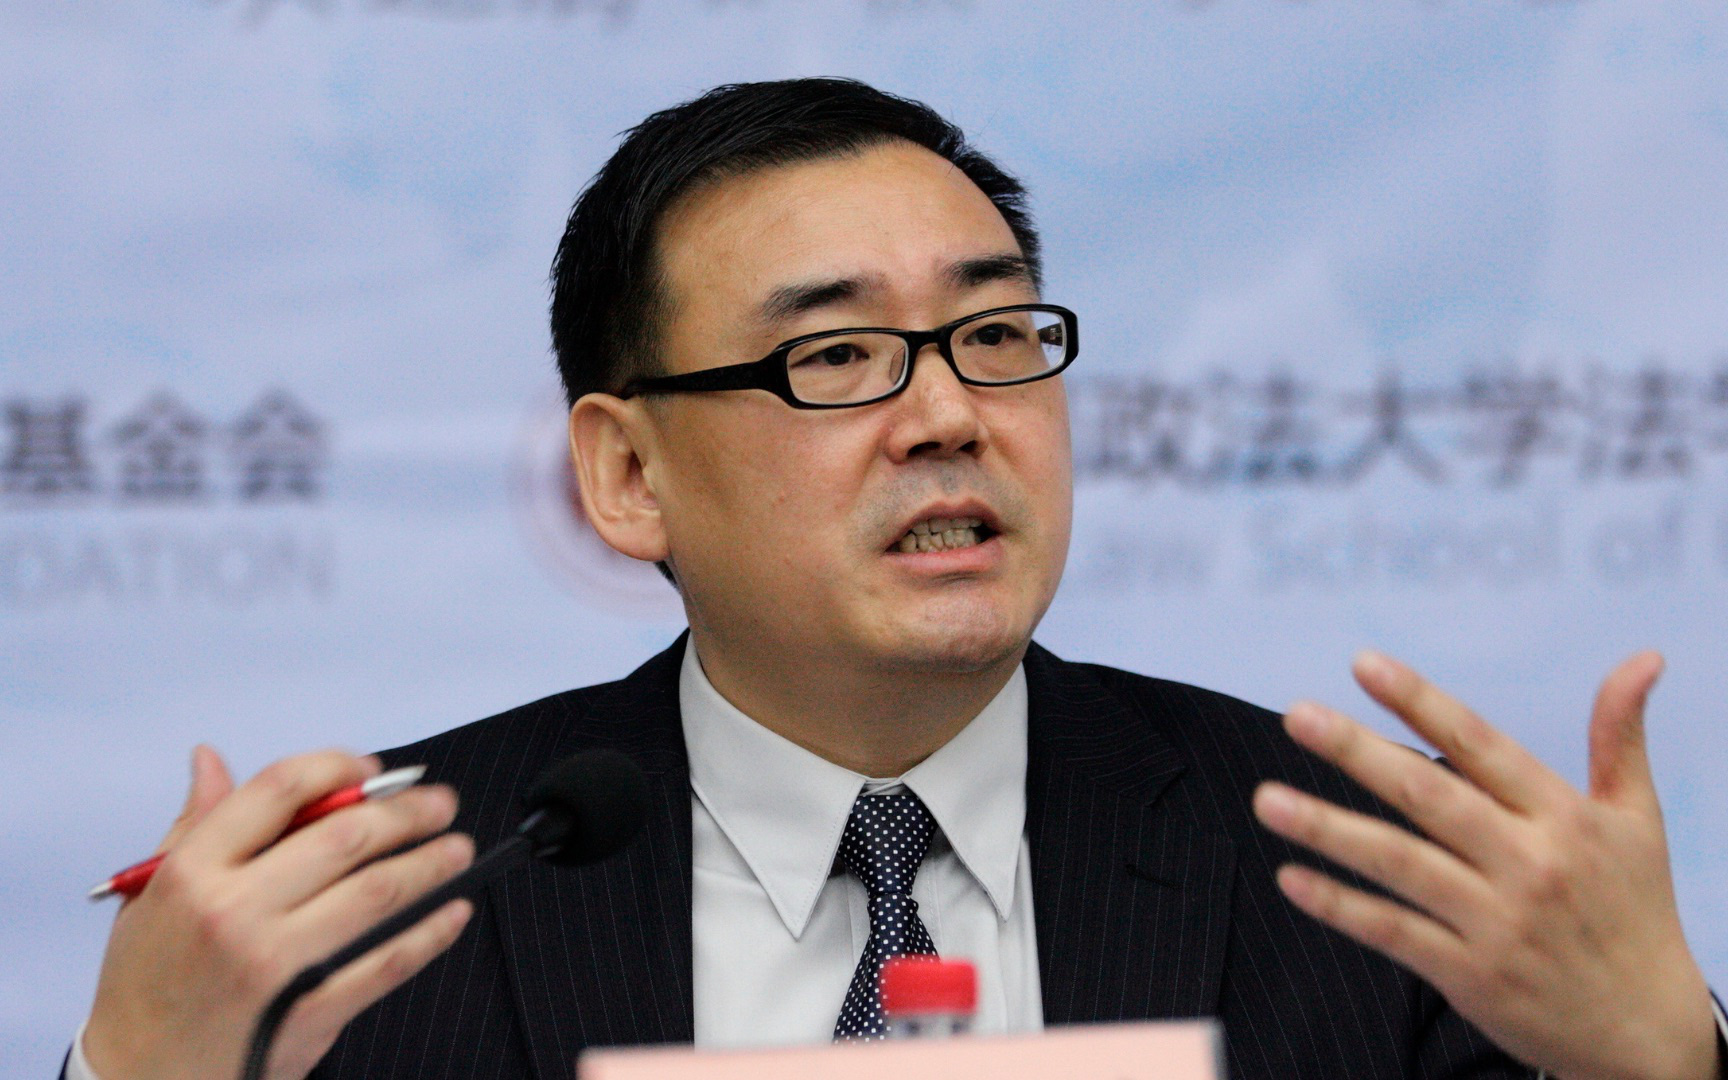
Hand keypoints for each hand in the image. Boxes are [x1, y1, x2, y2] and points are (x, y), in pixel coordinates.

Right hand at [83, 746, 475, 1079]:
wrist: (140, 1078)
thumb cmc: (146, 985)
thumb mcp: (151, 897)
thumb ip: (193, 825)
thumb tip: (211, 760)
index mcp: (194, 872)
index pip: (278, 790)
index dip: (338, 768)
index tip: (373, 771)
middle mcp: (237, 910)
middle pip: (344, 836)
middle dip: (405, 811)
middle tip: (440, 803)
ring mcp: (278, 963)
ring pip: (376, 892)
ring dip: (429, 863)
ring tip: (457, 846)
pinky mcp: (310, 1011)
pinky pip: (387, 963)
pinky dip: (430, 933)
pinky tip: (453, 912)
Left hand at [1251, 651, 1718, 1079]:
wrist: (1647, 1030)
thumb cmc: (1634, 910)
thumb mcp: (1638, 819)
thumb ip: (1619, 736)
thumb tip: (1642, 658)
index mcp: (1562, 817)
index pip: (1479, 746)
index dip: (1420, 701)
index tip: (1364, 664)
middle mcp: (1528, 863)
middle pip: (1428, 795)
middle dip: (1357, 752)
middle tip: (1296, 716)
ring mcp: (1495, 921)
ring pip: (1399, 864)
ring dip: (1329, 829)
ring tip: (1267, 799)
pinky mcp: (1470, 975)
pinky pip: (1393, 932)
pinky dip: (1341, 906)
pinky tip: (1291, 877)